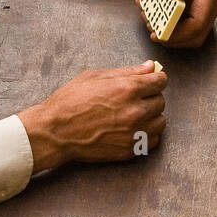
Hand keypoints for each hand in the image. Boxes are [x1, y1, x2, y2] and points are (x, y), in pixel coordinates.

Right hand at [18, 60, 166, 171]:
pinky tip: (133, 129)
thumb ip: (127, 71)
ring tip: (134, 115)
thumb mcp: (95, 77)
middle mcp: (135, 111)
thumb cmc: (70, 101)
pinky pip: (153, 141)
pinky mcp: (130, 150)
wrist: (55, 132)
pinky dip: (147, 135)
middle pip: (161, 101)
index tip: (151, 81)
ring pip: (160, 122)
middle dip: (151, 97)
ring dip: (152, 117)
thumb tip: (150, 66)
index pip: (161, 81)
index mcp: (128, 88)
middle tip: (136, 98)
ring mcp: (134, 133)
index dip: (156, 79)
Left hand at [150, 0, 216, 46]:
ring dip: (170, 31)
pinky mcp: (200, 6)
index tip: (158, 34)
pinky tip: (154, 12)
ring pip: (191, 32)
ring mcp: (208, 4)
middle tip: (151, 28)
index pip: (198, 23)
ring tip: (149, 17)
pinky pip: (186, 23)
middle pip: (196, 34)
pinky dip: (170, 23)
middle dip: (173, 36)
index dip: (178, 34)